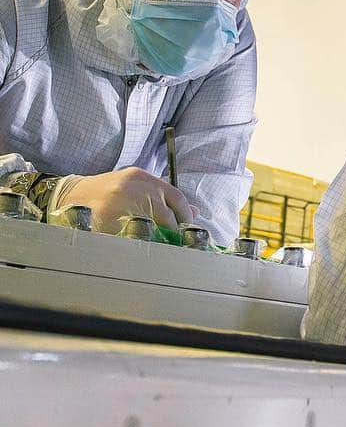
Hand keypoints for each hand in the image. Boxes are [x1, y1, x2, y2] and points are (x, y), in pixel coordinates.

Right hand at [52, 168, 195, 234]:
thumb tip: (193, 212)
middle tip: (175, 242)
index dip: (184, 214)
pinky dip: (138, 243)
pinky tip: (140, 249)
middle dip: (173, 230)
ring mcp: (119, 202)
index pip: (175, 196)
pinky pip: (129, 234)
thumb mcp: (136, 187)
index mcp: (142, 177)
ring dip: (158, 239)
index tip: (187, 228)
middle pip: (166, 213)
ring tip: (160, 248)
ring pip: (150, 225)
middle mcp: (134, 187)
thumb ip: (163, 197)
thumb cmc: (107, 192)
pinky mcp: (105, 217)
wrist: (70, 195)